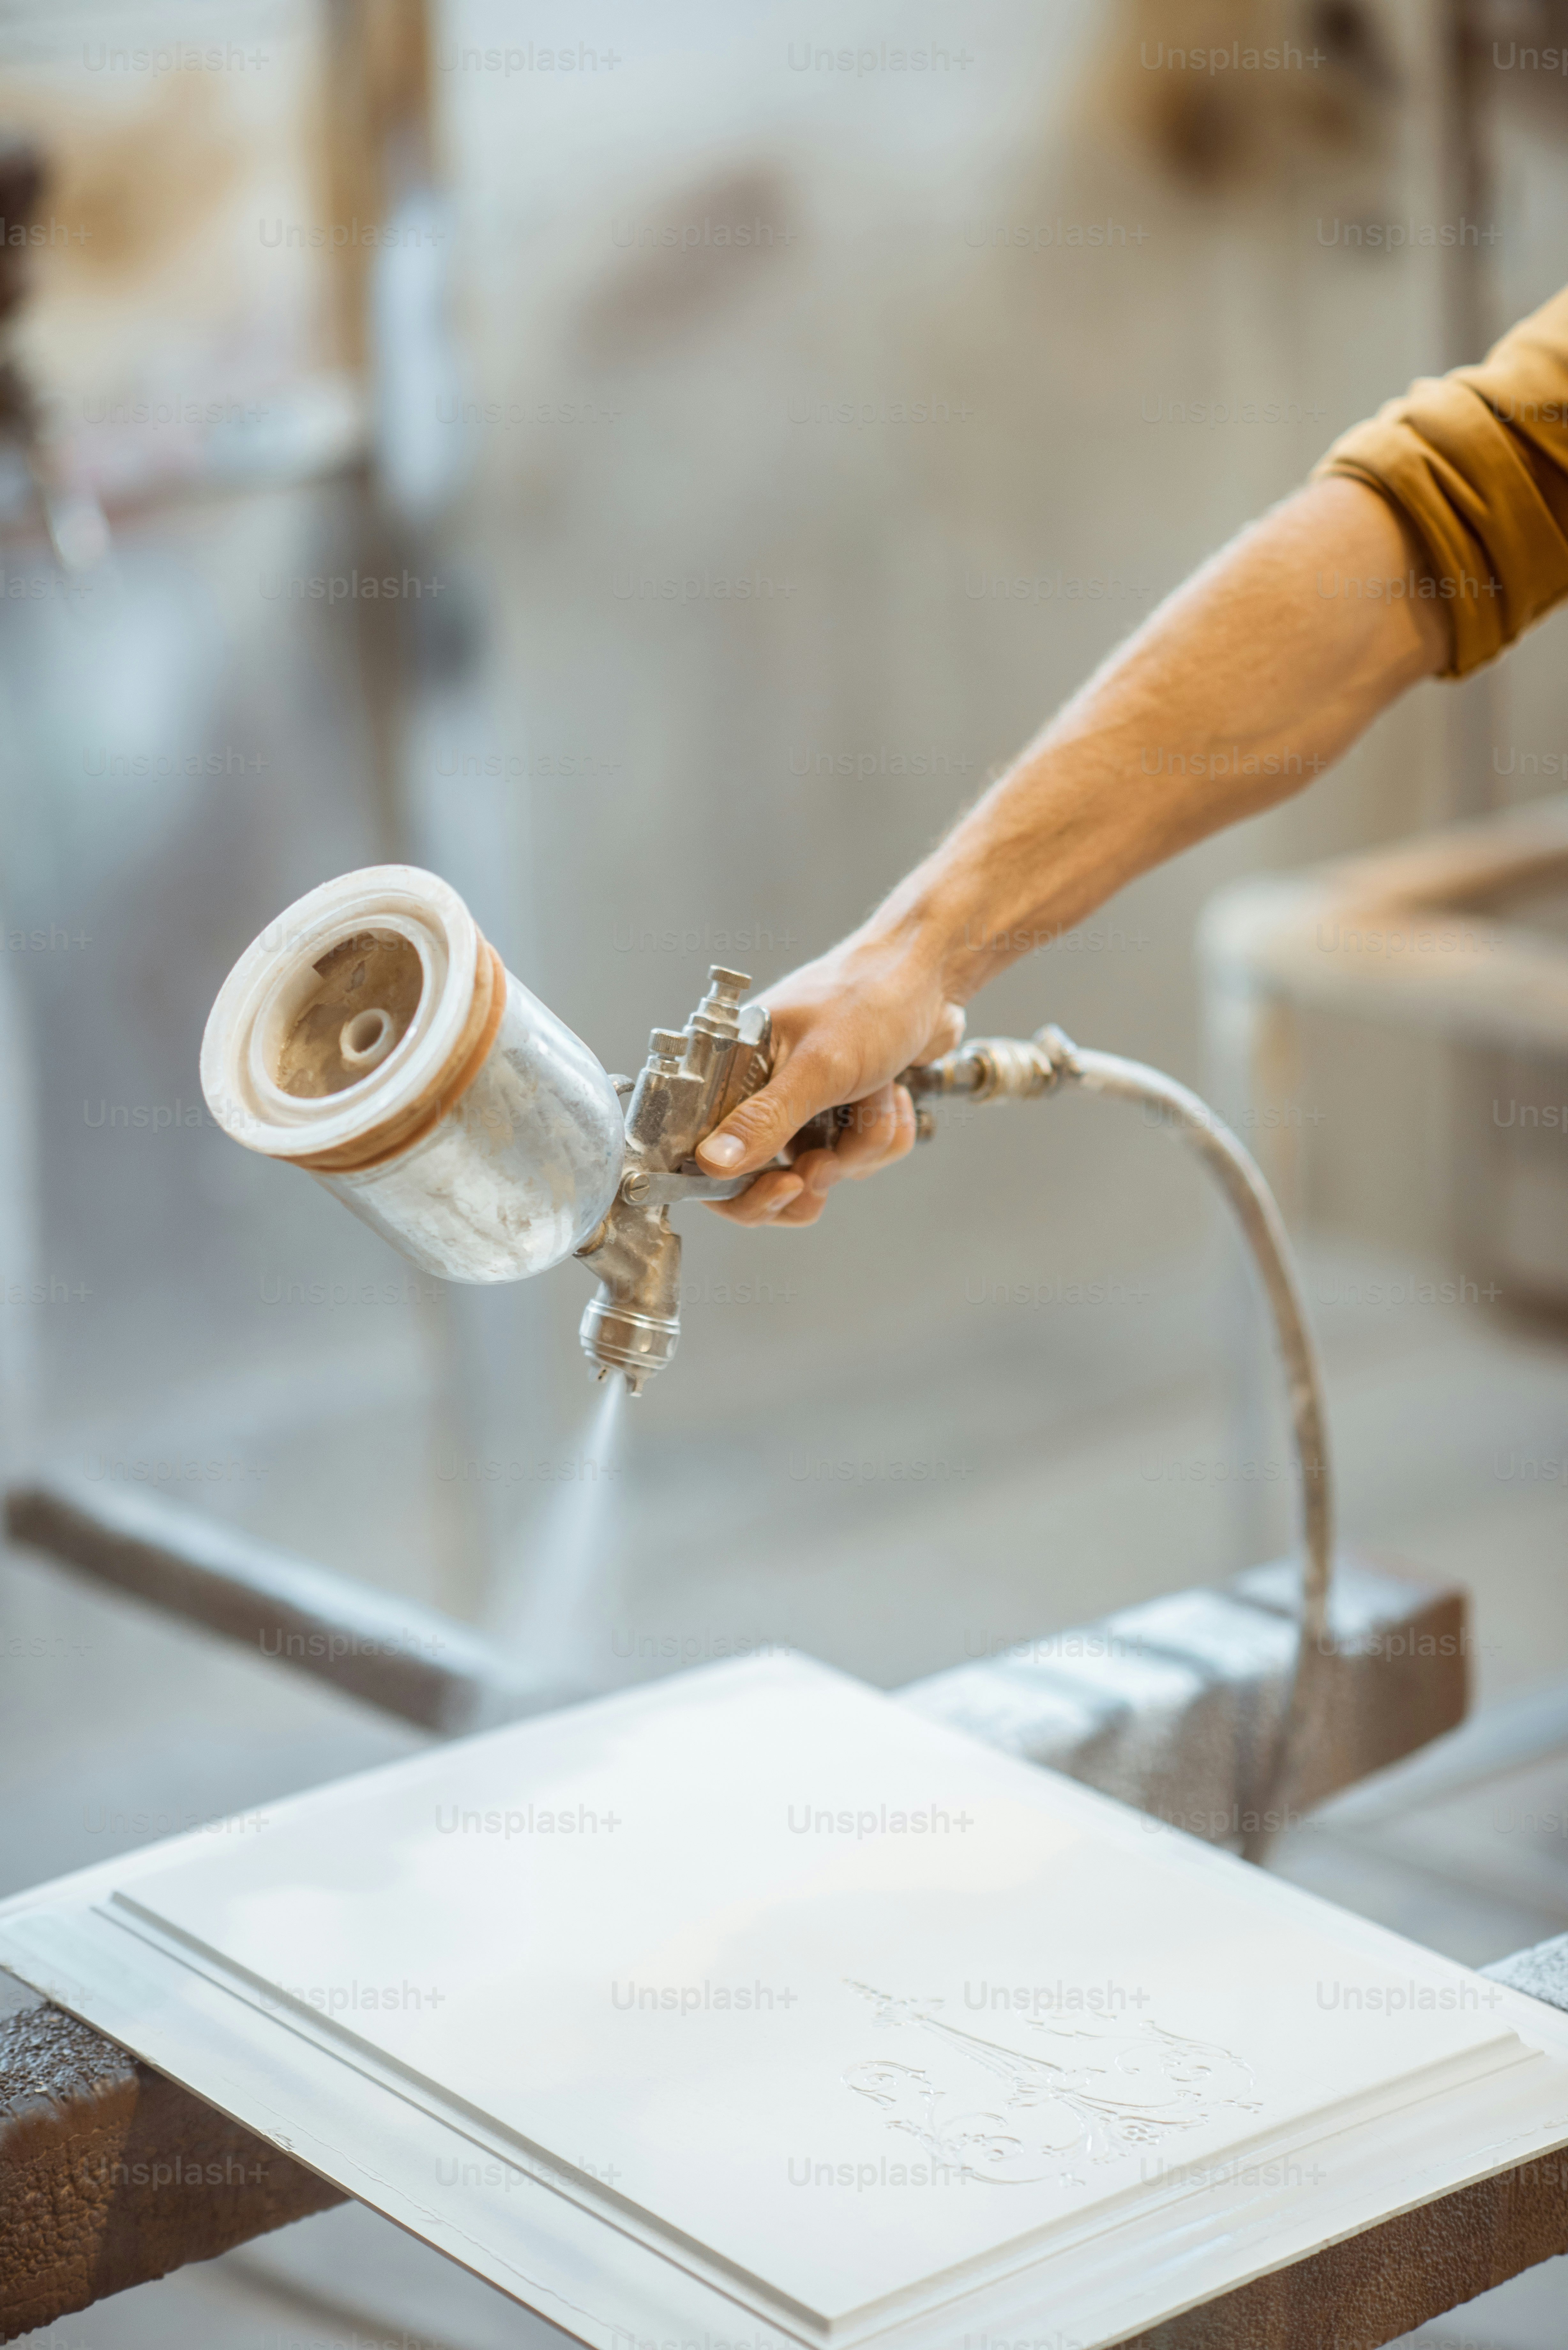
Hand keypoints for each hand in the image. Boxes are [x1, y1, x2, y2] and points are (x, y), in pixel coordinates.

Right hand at [696, 932, 964, 1225]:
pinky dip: (884, 1134)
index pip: (704, 1155)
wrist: (934, 976)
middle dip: (811, 1175)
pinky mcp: (841, 1114)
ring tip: (877, 1093)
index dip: (737, 1188)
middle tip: (827, 1163)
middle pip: (761, 1180)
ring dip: (861, 1144)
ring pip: (821, 1171)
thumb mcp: (818, 1064)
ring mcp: (803, 1106)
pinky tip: (895, 1096)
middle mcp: (761, 1092)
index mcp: (732, 1070)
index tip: (783, 1186)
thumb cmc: (871, 997)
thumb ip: (765, 1119)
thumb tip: (710, 1163)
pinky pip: (858, 1158)